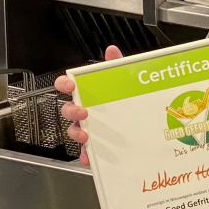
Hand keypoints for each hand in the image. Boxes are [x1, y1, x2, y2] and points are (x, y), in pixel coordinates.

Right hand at [56, 45, 122, 165]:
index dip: (64, 84)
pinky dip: (86, 155)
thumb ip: (116, 66)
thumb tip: (112, 50)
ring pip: (74, 131)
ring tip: (86, 137)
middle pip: (67, 110)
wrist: (143, 126)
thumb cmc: (123, 100)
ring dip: (76, 134)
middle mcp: (84, 111)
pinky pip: (86, 152)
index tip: (70, 85)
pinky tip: (90, 158)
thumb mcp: (123, 82)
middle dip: (71, 110)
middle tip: (83, 112)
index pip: (68, 86)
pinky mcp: (95, 146)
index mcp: (88, 94)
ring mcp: (88, 128)